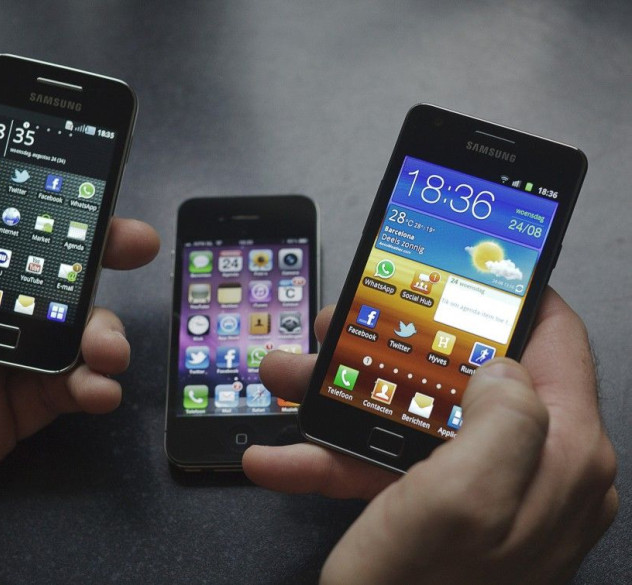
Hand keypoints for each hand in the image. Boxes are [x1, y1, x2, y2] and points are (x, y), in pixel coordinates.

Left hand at [0, 189, 159, 571]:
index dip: (39, 217)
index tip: (82, 202)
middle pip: (40, 283)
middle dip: (92, 262)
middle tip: (134, 245)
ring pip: (63, 338)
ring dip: (100, 334)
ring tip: (109, 347)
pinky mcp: (2, 422)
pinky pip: (59, 396)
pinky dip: (91, 388)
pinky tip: (100, 389)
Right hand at [243, 289, 617, 583]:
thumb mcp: (466, 497)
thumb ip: (506, 417)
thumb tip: (500, 367)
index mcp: (558, 454)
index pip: (553, 344)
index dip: (512, 297)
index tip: (468, 268)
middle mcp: (530, 468)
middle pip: (462, 378)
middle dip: (393, 350)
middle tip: (343, 329)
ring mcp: (483, 493)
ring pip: (414, 419)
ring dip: (345, 400)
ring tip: (289, 379)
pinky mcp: (442, 515)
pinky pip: (389, 469)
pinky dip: (334, 458)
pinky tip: (284, 457)